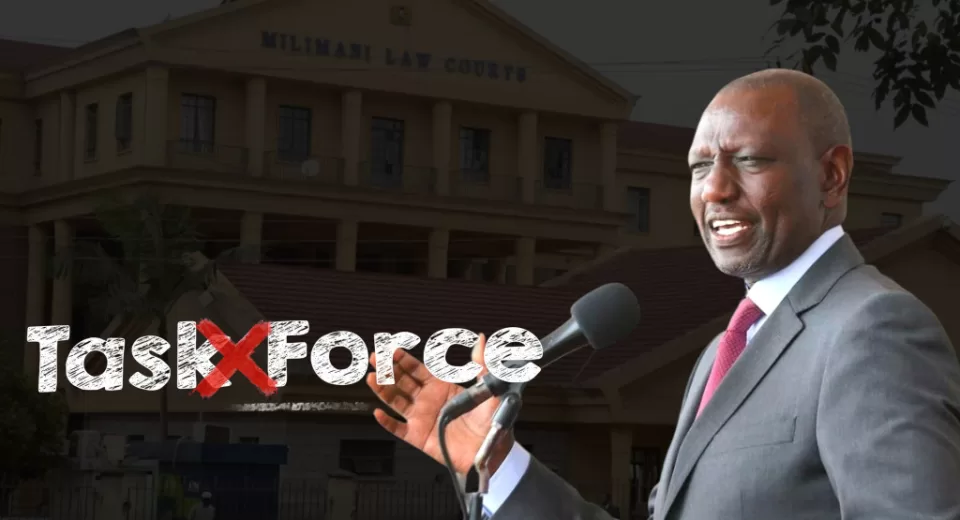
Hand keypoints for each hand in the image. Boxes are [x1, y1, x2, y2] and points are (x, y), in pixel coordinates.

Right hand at [365, 333, 512, 474]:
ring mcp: (421, 418)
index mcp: (441, 387)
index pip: (417, 370)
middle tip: (375, 358)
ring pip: (396, 401)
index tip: (391, 350)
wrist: (491, 450)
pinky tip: (378, 413)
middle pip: (402, 382)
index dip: (403, 360)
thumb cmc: (491, 420)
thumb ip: (482, 363)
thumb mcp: (488, 387)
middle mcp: (428, 400)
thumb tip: (483, 340)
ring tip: (371, 378)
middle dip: (387, 369)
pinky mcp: (419, 436)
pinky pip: (398, 429)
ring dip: (383, 390)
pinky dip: (386, 422)